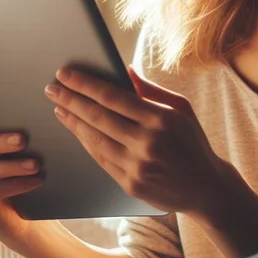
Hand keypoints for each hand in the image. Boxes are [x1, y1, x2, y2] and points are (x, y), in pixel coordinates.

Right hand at [0, 104, 48, 249]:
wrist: (25, 211)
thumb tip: (32, 115)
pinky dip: (15, 185)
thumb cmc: (23, 171)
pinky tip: (34, 182)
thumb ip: (15, 131)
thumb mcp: (19, 148)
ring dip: (13, 166)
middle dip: (0, 142)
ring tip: (36, 165)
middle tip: (23, 140)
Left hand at [44, 65, 234, 216]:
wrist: (206, 188)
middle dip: (70, 100)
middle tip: (51, 89)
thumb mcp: (180, 109)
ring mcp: (137, 166)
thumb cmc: (192, 142)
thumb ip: (151, 89)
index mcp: (160, 118)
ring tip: (58, 108)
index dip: (84, 84)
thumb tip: (124, 69)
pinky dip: (85, 143)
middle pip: (97, 117)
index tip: (65, 74)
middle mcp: (147, 142)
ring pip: (94, 139)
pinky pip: (100, 159)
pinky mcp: (130, 185)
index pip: (112, 96)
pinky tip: (75, 130)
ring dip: (72, 122)